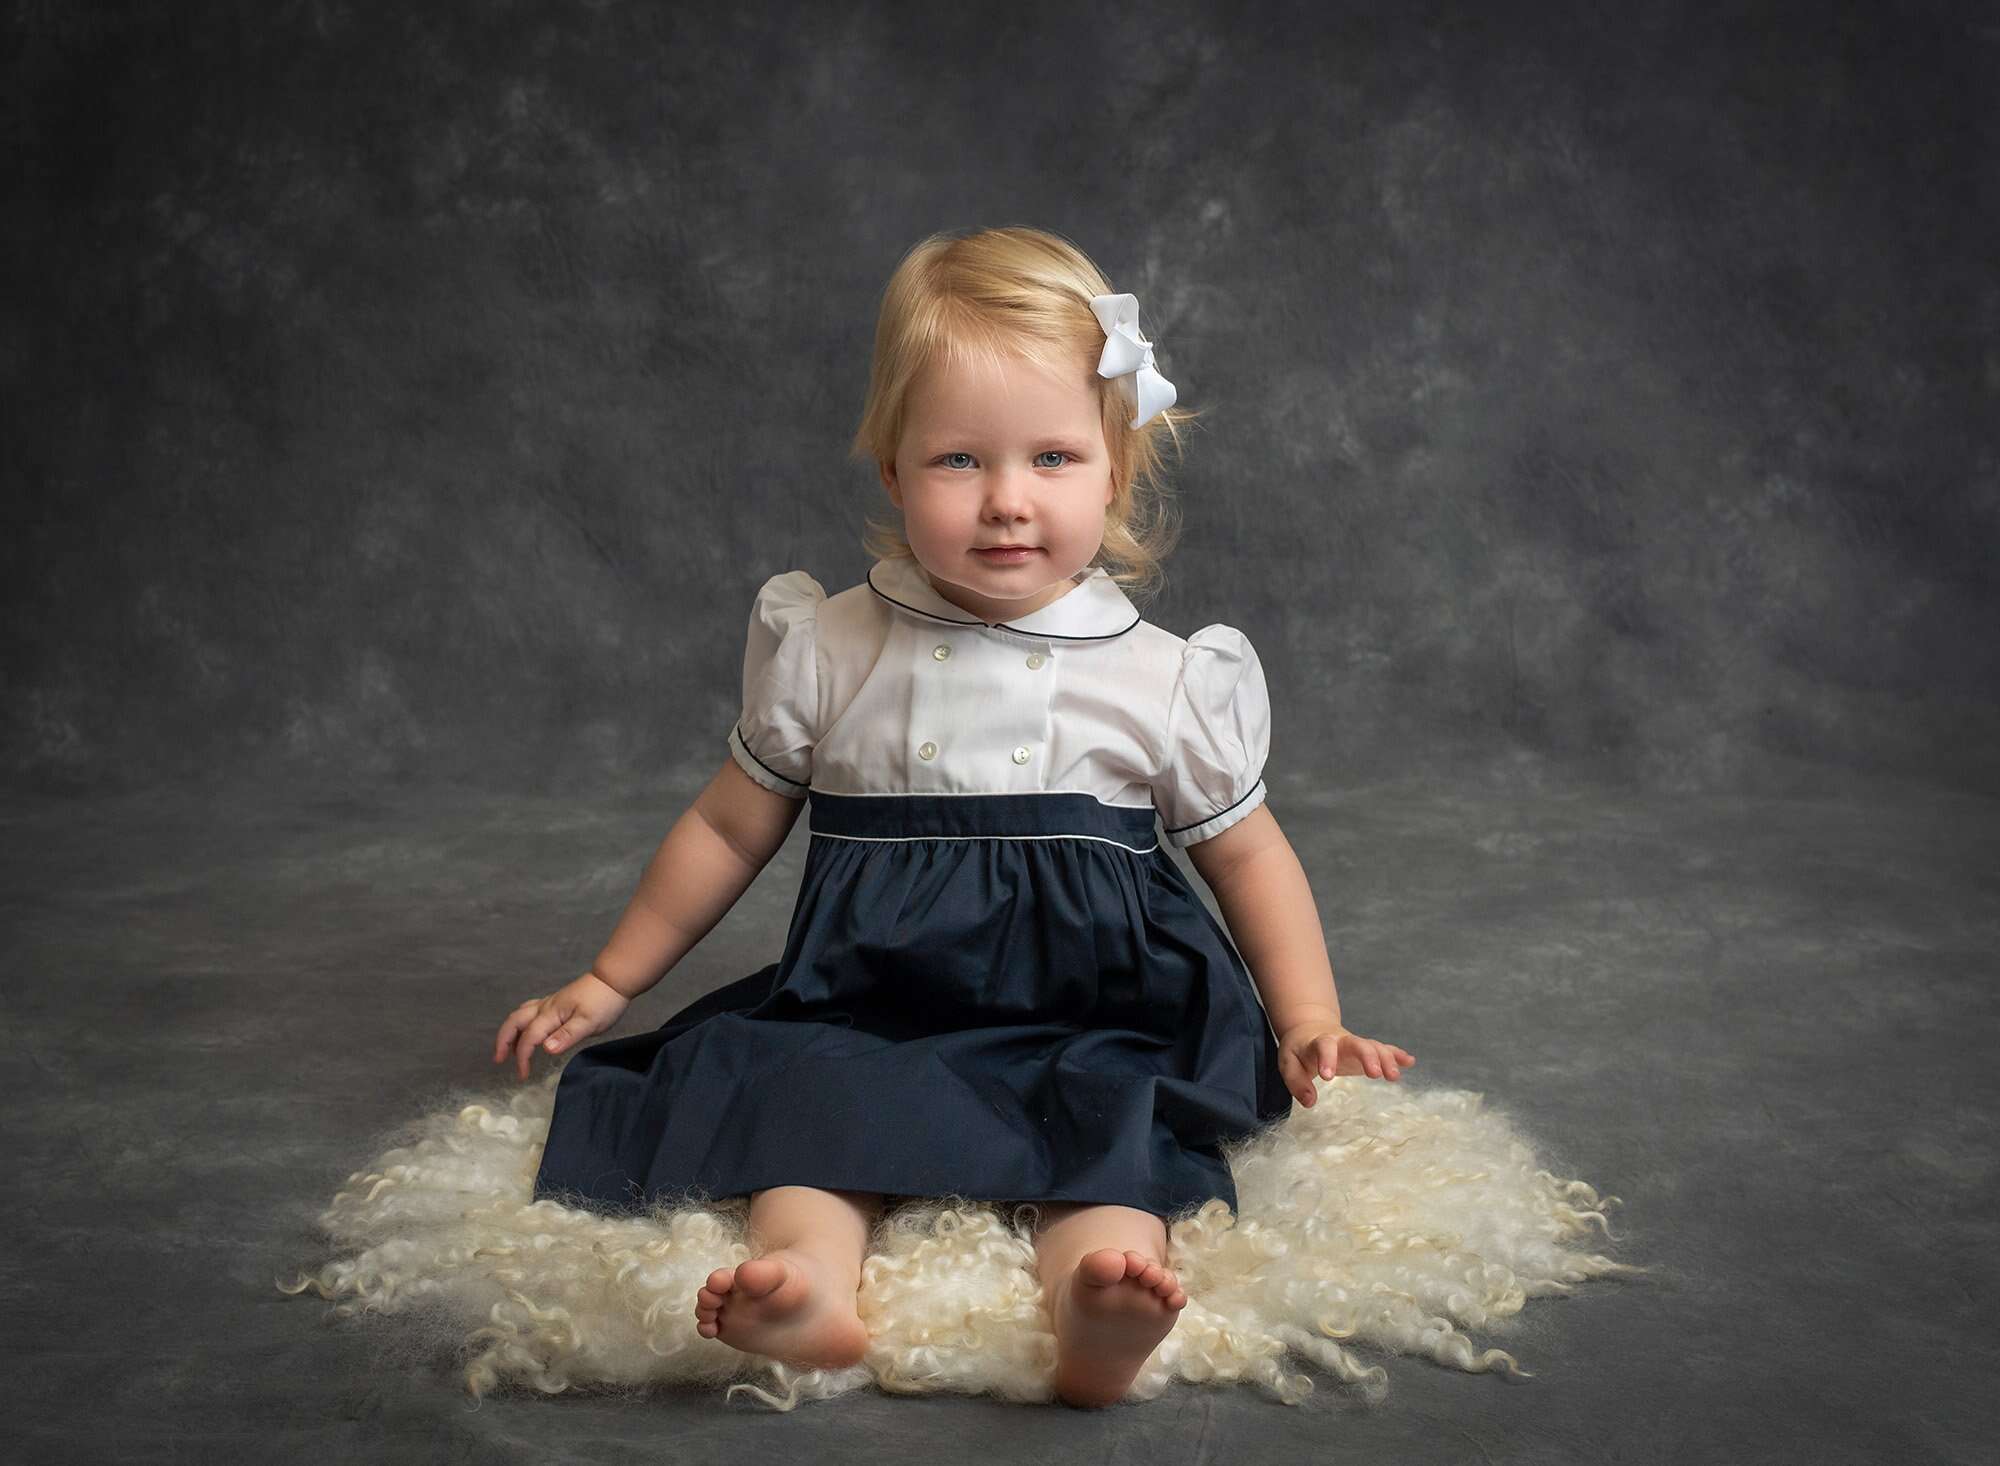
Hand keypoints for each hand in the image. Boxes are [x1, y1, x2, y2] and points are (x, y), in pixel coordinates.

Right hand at [492, 971, 630, 1079]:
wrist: (614, 980)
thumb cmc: (604, 1002)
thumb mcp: (589, 1022)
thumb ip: (567, 1036)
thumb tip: (545, 1049)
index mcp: (551, 1014)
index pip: (529, 1037)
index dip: (522, 1057)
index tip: (523, 1075)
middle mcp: (545, 1007)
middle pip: (514, 1022)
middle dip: (503, 1041)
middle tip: (498, 1059)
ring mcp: (550, 1003)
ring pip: (520, 1015)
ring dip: (510, 1032)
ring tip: (508, 1050)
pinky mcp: (556, 1002)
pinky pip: (530, 1012)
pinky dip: (522, 1024)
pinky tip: (527, 1031)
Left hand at [1275, 1019, 1414, 1106]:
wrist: (1309, 1029)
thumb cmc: (1299, 1051)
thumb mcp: (1288, 1064)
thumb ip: (1296, 1083)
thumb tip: (1310, 1102)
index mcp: (1319, 1041)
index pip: (1324, 1046)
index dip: (1326, 1059)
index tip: (1328, 1077)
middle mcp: (1341, 1040)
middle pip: (1358, 1043)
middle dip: (1368, 1057)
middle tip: (1376, 1074)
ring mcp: (1355, 1044)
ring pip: (1374, 1047)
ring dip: (1386, 1059)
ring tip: (1394, 1077)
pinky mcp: (1365, 1050)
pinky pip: (1383, 1049)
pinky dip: (1396, 1054)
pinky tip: (1410, 1061)